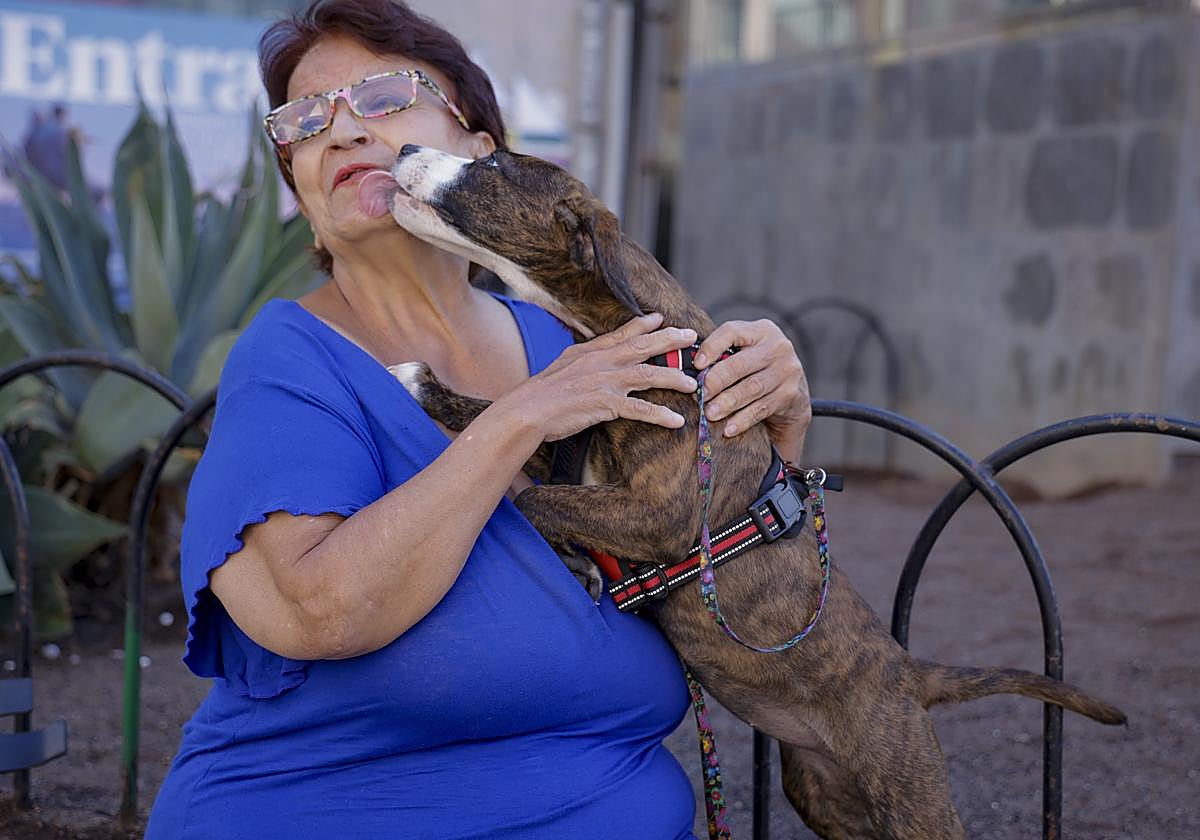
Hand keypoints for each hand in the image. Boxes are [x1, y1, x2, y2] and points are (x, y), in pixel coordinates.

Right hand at [504, 313, 698, 441]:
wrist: (527, 409)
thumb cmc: (540, 393)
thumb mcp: (562, 365)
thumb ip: (581, 358)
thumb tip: (590, 355)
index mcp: (591, 351)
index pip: (622, 334)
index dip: (643, 324)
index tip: (660, 318)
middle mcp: (602, 361)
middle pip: (643, 347)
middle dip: (670, 340)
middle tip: (692, 335)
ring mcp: (606, 381)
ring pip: (649, 375)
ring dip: (674, 379)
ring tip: (692, 385)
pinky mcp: (607, 404)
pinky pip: (641, 410)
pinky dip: (661, 416)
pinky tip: (676, 422)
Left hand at [693, 318, 811, 459]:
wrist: (793, 394)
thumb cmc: (756, 370)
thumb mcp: (745, 353)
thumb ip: (722, 353)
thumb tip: (684, 366)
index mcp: (762, 330)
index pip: (733, 331)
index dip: (712, 347)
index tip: (696, 365)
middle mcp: (778, 347)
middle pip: (740, 364)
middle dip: (716, 381)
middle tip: (700, 395)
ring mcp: (787, 370)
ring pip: (751, 388)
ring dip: (727, 403)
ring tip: (709, 414)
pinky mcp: (790, 394)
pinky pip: (761, 408)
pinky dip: (742, 420)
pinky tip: (728, 428)